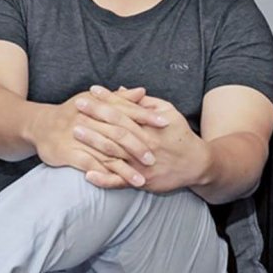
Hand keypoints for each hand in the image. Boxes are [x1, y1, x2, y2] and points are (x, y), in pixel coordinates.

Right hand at [29, 86, 166, 187]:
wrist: (41, 125)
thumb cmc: (74, 111)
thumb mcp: (96, 100)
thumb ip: (120, 98)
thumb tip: (143, 91)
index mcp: (99, 106)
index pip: (128, 110)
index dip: (146, 117)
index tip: (165, 124)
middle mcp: (90, 120)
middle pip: (119, 134)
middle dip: (138, 147)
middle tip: (154, 159)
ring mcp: (79, 137)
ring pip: (106, 154)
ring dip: (125, 169)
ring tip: (141, 180)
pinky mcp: (69, 153)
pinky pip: (89, 165)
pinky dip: (103, 175)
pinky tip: (116, 184)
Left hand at [83, 91, 210, 193]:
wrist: (198, 164)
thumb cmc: (181, 135)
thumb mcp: (169, 112)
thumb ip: (146, 102)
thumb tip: (125, 90)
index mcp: (151, 126)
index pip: (125, 109)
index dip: (108, 99)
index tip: (91, 91)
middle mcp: (145, 144)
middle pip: (116, 128)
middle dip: (95, 116)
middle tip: (76, 106)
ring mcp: (142, 164)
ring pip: (114, 153)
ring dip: (93, 143)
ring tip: (75, 132)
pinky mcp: (142, 181)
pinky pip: (120, 182)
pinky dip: (104, 180)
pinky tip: (88, 175)